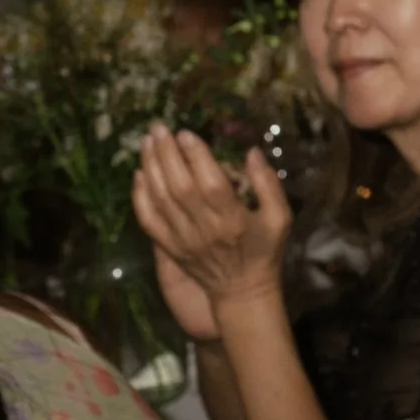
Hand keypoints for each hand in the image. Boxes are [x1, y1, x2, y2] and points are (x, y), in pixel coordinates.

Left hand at [132, 126, 292, 340]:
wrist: (241, 291)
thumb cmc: (264, 251)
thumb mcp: (280, 217)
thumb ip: (268, 183)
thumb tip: (251, 151)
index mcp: (232, 219)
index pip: (210, 183)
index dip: (196, 156)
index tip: (186, 132)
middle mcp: (203, 228)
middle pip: (179, 186)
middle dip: (166, 153)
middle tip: (159, 128)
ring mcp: (182, 238)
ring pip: (160, 198)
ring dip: (150, 167)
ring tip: (147, 141)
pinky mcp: (168, 247)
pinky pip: (148, 219)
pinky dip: (140, 196)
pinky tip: (139, 173)